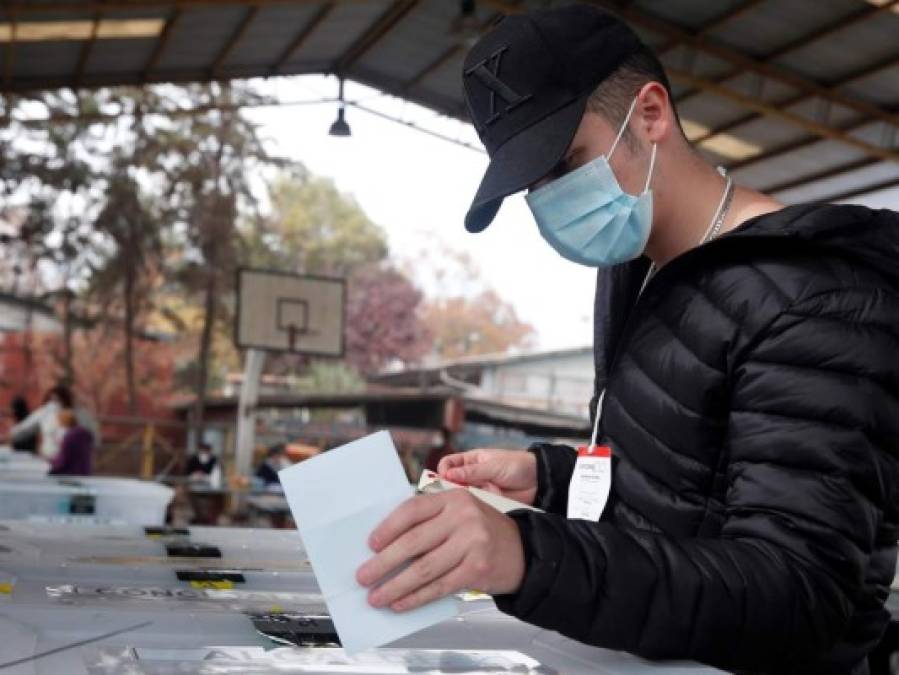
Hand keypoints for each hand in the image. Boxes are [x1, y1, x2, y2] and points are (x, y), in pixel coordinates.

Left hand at [356, 490, 524, 611]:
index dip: (387, 528)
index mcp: (453, 498)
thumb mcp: (460, 515)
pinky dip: (416, 598)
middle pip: (413, 542)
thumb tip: (385, 547)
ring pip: (423, 569)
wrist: (523, 552)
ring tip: (376, 596)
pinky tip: (400, 603)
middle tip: (364, 576)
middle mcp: (463, 517)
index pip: (412, 510)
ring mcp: (472, 543)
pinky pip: (438, 586)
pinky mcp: (477, 569)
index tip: (370, 545)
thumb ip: (429, 523)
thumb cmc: (482, 533)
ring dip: (395, 586)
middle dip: (383, 563)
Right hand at [437, 449, 536, 505]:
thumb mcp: (493, 466)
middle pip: (451, 482)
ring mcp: (479, 490)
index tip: (444, 478)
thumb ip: (471, 471)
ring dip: (463, 498)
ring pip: (461, 496)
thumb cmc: (518, 466)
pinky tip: (479, 505)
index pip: (448, 464)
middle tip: (452, 493)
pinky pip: (474, 506)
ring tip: (471, 498)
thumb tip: (448, 474)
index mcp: (471, 460)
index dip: (443, 471)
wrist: (538, 481)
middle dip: (450, 488)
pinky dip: (474, 507)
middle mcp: (472, 476)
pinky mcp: (486, 503)